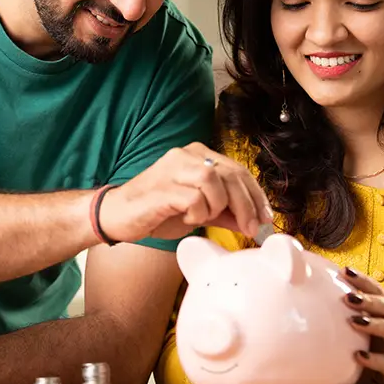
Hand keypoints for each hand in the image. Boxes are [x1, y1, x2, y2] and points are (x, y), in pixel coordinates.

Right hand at [97, 142, 272, 242]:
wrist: (117, 216)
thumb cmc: (157, 212)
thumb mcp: (199, 211)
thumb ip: (225, 212)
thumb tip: (254, 221)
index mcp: (197, 155)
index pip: (238, 170)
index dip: (256, 195)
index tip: (266, 217)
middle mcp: (186, 155)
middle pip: (231, 175)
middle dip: (247, 205)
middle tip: (251, 229)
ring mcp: (173, 168)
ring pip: (215, 182)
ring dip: (218, 207)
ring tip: (205, 219)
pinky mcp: (162, 186)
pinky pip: (195, 198)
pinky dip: (198, 213)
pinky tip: (188, 219)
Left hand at [340, 267, 383, 383]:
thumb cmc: (382, 348)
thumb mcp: (369, 329)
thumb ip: (353, 313)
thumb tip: (319, 297)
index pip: (378, 292)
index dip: (364, 280)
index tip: (345, 270)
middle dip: (369, 300)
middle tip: (348, 296)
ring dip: (374, 324)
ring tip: (354, 321)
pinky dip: (375, 359)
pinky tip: (359, 356)